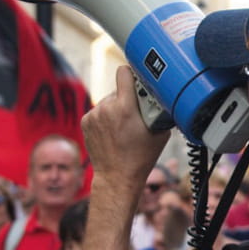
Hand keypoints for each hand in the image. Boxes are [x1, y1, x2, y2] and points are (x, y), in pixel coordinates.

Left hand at [81, 66, 170, 190]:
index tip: (138, 80)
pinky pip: (99, 112)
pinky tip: (112, 132)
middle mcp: (106, 108)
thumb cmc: (141, 157)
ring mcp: (93, 115)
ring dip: (116, 109)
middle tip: (136, 115)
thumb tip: (162, 96)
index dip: (132, 74)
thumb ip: (159, 110)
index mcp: (125, 107)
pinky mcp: (85, 122)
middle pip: (118, 90)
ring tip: (123, 128)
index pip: (124, 72)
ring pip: (108, 101)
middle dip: (127, 98)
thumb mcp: (160, 132)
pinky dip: (105, 118)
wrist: (117, 177)